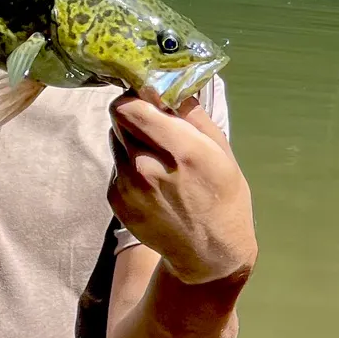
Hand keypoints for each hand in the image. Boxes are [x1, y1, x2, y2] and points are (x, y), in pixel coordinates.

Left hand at [108, 95, 256, 283]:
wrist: (207, 254)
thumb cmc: (223, 199)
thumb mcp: (221, 151)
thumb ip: (193, 115)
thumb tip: (172, 83)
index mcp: (179, 150)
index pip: (130, 105)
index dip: (136, 95)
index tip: (149, 97)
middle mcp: (146, 166)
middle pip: (118, 117)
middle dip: (135, 114)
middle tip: (154, 125)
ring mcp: (127, 186)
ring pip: (115, 140)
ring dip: (131, 139)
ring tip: (157, 157)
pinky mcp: (115, 200)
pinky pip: (115, 166)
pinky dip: (128, 165)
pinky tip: (152, 182)